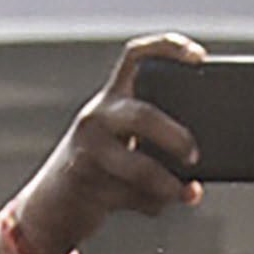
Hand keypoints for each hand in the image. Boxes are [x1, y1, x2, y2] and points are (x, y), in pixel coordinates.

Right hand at [0, 36, 204, 253]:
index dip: (167, 49)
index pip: (136, 58)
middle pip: (142, 116)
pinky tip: (159, 204)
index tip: (199, 57)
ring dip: (167, 183)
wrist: (52, 203)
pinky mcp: (88, 183)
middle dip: (174, 137)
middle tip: (194, 154)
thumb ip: (149, 139)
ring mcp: (89, 150)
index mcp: (110, 98)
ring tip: (185, 191)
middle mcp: (97, 117)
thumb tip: (200, 160)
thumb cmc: (99, 169)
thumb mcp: (117, 141)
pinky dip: (153, 204)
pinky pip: (131, 195)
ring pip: (138, 166)